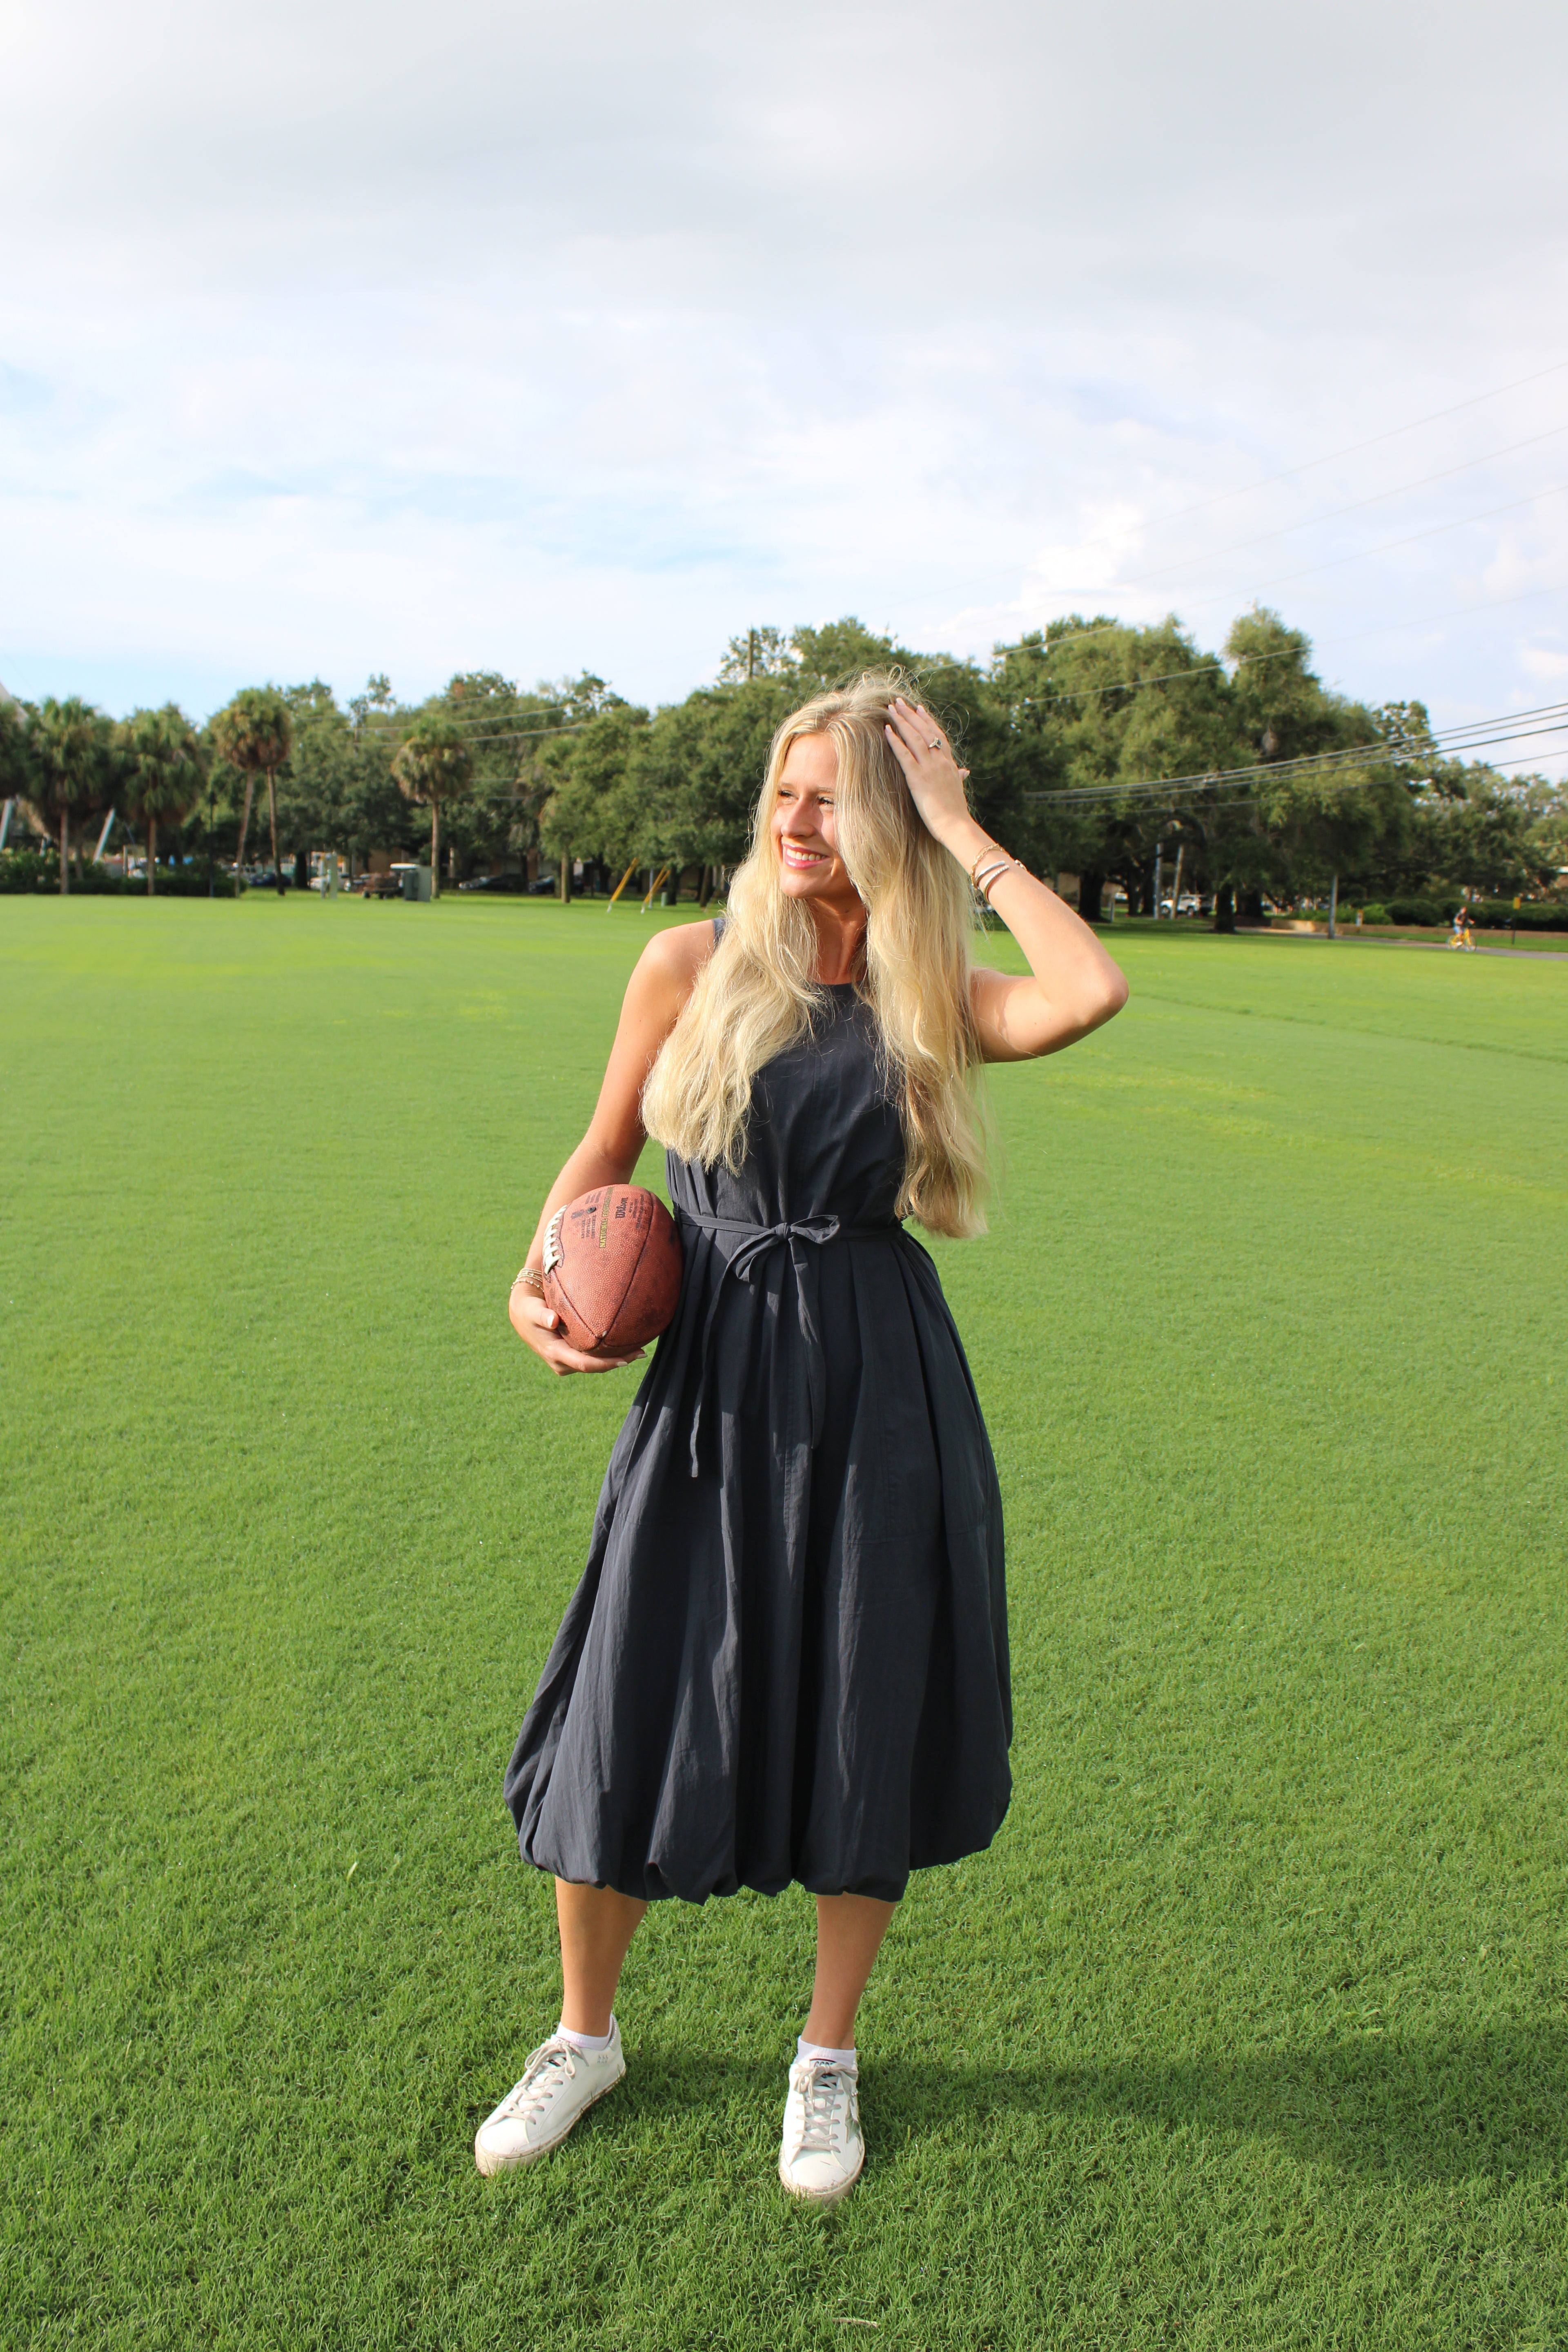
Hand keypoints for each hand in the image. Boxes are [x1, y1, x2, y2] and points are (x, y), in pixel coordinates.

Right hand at [509, 1282, 645, 1376]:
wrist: (523, 1315)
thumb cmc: (529, 1309)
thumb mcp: (532, 1310)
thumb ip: (542, 1315)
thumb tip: (552, 1320)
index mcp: (555, 1353)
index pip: (584, 1364)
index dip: (605, 1364)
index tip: (625, 1359)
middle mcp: (562, 1362)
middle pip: (595, 1367)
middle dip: (618, 1361)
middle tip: (641, 1352)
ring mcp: (567, 1362)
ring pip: (595, 1365)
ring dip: (616, 1358)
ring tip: (639, 1349)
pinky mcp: (571, 1357)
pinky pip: (592, 1358)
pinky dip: (608, 1353)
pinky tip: (625, 1345)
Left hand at [883, 697, 972, 846]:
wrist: (956, 826)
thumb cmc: (956, 813)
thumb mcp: (959, 790)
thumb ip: (959, 777)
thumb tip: (964, 772)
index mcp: (950, 764)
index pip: (938, 736)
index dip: (928, 721)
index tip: (919, 708)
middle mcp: (940, 761)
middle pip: (925, 731)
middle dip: (911, 715)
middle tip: (900, 702)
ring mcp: (929, 768)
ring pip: (914, 737)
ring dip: (902, 721)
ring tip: (891, 708)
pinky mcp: (918, 778)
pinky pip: (904, 754)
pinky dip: (895, 741)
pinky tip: (886, 730)